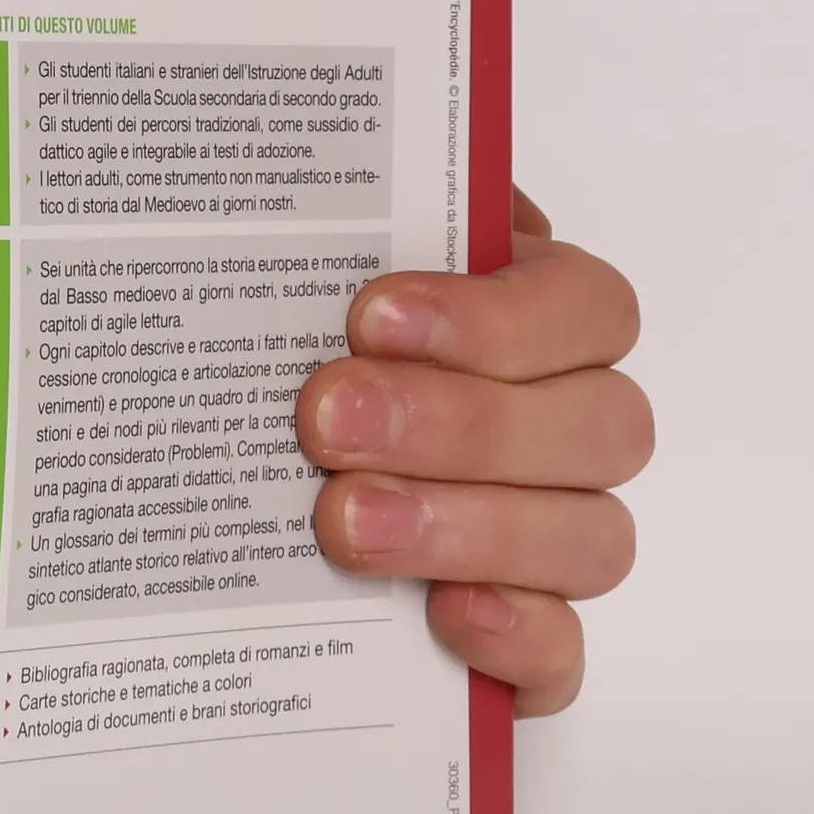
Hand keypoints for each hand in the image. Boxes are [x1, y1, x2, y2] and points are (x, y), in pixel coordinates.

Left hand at [295, 190, 651, 715]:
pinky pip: (564, 657)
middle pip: (601, 425)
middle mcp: (560, 427)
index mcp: (527, 320)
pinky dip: (520, 638)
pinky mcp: (519, 643)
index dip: (495, 316)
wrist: (213, 499)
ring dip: (471, 526)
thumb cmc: (278, 363)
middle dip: (463, 422)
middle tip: (326, 422)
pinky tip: (446, 617)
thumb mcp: (295, 280)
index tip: (371, 317)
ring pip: (592, 538)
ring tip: (343, 522)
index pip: (585, 306)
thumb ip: (327, 235)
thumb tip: (288, 157)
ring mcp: (549, 540)